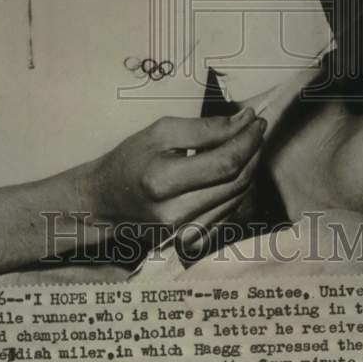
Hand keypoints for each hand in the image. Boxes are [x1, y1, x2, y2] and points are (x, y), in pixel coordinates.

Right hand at [84, 108, 265, 233]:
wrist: (106, 200)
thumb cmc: (131, 159)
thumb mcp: (160, 132)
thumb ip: (204, 128)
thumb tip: (243, 122)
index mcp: (163, 181)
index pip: (224, 163)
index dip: (247, 140)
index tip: (256, 120)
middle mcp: (176, 213)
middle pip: (235, 181)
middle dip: (252, 151)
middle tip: (255, 129)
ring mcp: (184, 232)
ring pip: (237, 197)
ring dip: (247, 168)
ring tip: (243, 145)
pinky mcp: (191, 240)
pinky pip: (229, 212)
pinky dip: (236, 188)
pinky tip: (231, 170)